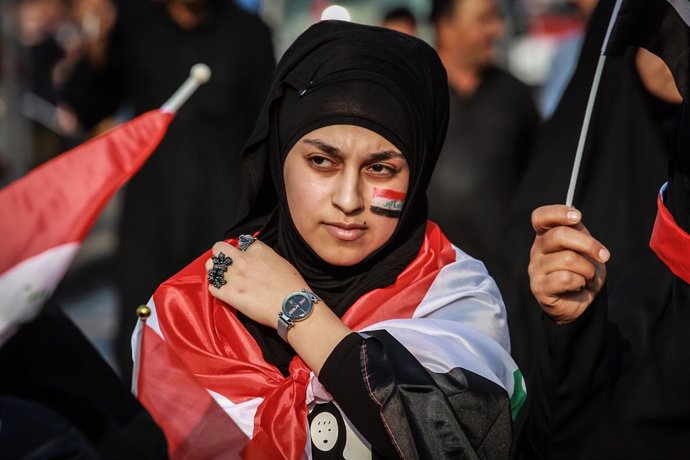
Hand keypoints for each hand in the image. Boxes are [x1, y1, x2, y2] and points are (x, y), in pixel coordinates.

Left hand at [205, 239, 309, 328]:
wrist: (293, 305)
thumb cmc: (292, 286)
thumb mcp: (280, 261)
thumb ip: (264, 256)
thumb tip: (256, 260)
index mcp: (257, 249)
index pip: (240, 242)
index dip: (240, 250)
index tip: (242, 257)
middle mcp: (242, 259)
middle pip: (219, 248)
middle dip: (221, 255)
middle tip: (226, 264)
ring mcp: (234, 276)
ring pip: (210, 266)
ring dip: (215, 271)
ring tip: (222, 277)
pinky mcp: (229, 294)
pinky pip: (212, 287)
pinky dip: (216, 288)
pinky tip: (223, 291)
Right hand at [528, 205, 608, 323]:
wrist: (581, 302)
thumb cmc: (582, 272)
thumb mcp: (585, 249)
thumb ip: (578, 234)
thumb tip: (576, 221)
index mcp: (546, 236)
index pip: (540, 217)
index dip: (557, 213)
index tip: (577, 217)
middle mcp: (537, 250)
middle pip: (558, 235)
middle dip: (588, 244)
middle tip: (603, 255)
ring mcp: (535, 269)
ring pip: (567, 259)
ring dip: (587, 269)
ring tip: (587, 276)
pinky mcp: (539, 287)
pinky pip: (565, 278)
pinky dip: (580, 282)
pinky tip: (577, 286)